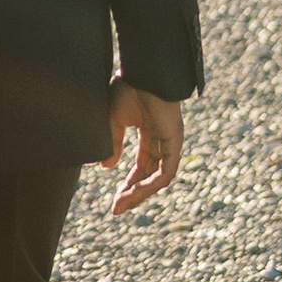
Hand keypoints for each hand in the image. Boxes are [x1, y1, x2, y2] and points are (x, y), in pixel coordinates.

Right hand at [106, 83, 183, 212]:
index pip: (141, 165)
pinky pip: (166, 171)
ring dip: (141, 193)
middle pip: (150, 174)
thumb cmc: (128, 87)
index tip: (114, 199)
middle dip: (133, 193)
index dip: (128, 182)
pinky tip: (136, 191)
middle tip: (116, 209)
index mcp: (149, 131)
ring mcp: (170, 141)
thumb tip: (106, 167)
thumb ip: (113, 143)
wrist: (143, 72)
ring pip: (159, 177)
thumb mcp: (114, 119)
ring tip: (122, 203)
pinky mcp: (175, 141)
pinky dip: (152, 184)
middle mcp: (162, 139)